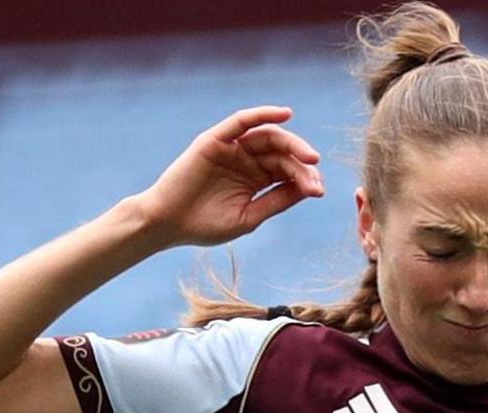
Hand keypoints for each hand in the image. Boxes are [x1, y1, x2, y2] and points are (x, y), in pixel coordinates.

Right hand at [127, 106, 324, 247]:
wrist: (168, 223)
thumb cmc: (205, 225)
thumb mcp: (249, 216)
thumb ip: (276, 200)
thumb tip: (310, 188)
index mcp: (256, 179)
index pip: (287, 172)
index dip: (305, 178)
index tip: (319, 191)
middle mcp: (247, 160)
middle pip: (282, 154)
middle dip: (301, 164)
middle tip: (315, 175)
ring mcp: (232, 148)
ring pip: (268, 137)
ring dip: (291, 142)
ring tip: (309, 155)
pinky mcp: (216, 139)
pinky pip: (242, 121)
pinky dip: (263, 114)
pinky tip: (285, 113)